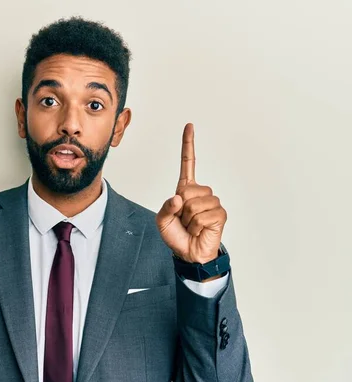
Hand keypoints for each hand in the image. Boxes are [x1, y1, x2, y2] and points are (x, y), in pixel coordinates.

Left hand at [156, 123, 226, 263]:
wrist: (189, 254)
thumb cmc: (177, 235)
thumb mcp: (162, 221)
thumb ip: (165, 207)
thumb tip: (179, 198)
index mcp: (185, 189)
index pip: (188, 163)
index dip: (188, 145)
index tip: (189, 126)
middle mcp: (201, 193)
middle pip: (186, 191)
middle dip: (180, 209)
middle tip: (183, 221)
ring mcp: (212, 202)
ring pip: (193, 204)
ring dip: (188, 219)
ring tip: (191, 226)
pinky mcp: (220, 213)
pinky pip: (202, 216)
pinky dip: (196, 226)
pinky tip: (200, 230)